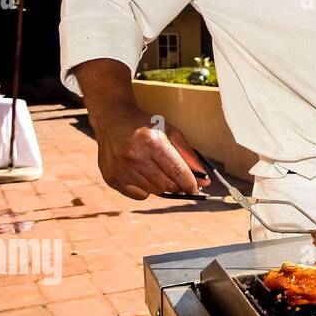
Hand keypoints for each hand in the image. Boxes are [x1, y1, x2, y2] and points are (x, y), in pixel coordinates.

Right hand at [92, 104, 210, 200]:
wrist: (113, 120)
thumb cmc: (146, 126)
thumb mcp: (171, 132)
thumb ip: (188, 155)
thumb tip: (203, 177)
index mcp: (153, 144)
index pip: (178, 171)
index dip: (191, 183)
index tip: (197, 189)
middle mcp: (136, 158)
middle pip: (167, 185)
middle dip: (178, 185)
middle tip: (180, 180)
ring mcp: (122, 170)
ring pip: (155, 191)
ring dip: (163, 186)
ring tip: (158, 170)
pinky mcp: (112, 179)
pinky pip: (140, 195)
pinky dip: (147, 189)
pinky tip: (143, 175)